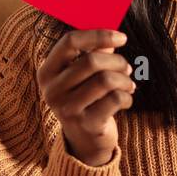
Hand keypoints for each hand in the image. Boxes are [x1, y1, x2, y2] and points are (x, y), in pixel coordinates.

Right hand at [36, 29, 135, 166]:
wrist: (85, 140)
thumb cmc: (87, 99)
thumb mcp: (84, 76)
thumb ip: (94, 53)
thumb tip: (113, 36)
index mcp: (47, 72)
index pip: (69, 42)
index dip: (98, 35)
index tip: (121, 37)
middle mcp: (52, 90)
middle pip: (92, 61)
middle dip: (118, 62)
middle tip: (127, 69)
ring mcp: (67, 108)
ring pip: (106, 79)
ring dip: (125, 80)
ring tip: (128, 85)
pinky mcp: (86, 123)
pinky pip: (115, 99)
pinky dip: (127, 97)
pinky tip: (125, 101)